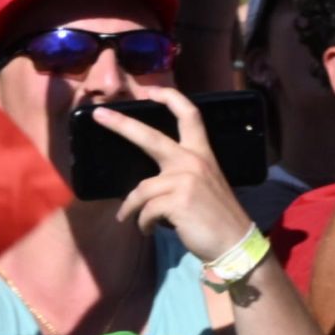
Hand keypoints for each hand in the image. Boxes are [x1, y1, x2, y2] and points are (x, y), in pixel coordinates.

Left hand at [105, 85, 259, 260]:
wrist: (234, 243)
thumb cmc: (217, 218)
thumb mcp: (206, 185)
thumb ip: (183, 174)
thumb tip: (150, 182)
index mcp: (202, 153)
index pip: (189, 115)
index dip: (170, 97)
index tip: (150, 91)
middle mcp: (193, 161)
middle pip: (150, 137)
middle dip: (122, 124)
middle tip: (99, 116)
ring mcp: (185, 180)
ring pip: (141, 189)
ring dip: (131, 208)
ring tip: (129, 219)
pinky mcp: (177, 201)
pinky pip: (146, 210)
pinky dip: (142, 223)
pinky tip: (147, 230)